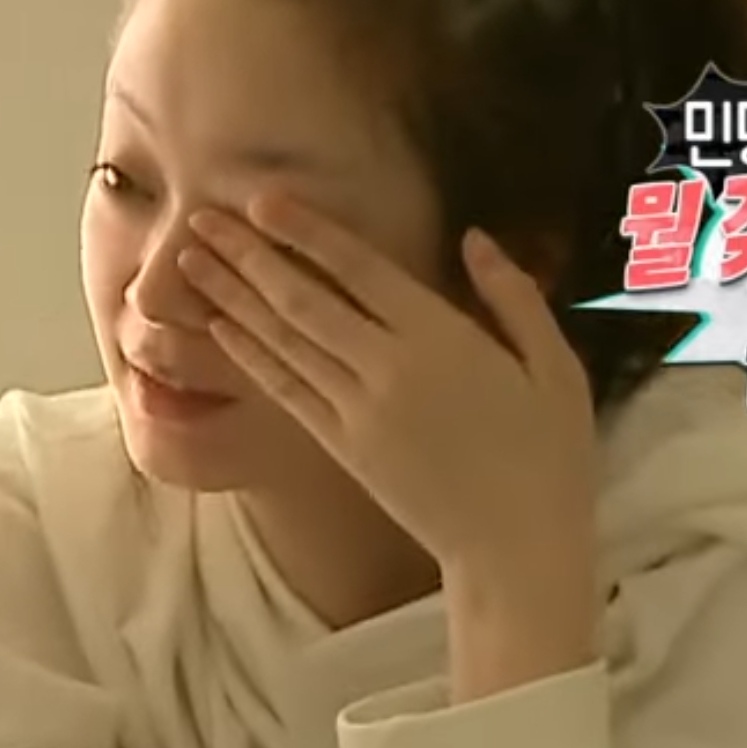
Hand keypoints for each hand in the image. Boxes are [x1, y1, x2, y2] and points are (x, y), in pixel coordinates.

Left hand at [181, 195, 599, 621]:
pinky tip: (220, 327)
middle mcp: (386, 369)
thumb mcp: (555, 366)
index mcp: (441, 339)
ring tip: (191, 260)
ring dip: (233, 297)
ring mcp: (357, 411)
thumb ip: (514, 296)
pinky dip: (250, 355)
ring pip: (282, 341)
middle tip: (201, 216)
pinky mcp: (342, 448)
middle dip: (248, 254)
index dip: (306, 231)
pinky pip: (285, 391)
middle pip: (302, 300)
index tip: (263, 199)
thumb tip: (476, 240)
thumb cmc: (548, 455)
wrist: (513, 548)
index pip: (359, 270)